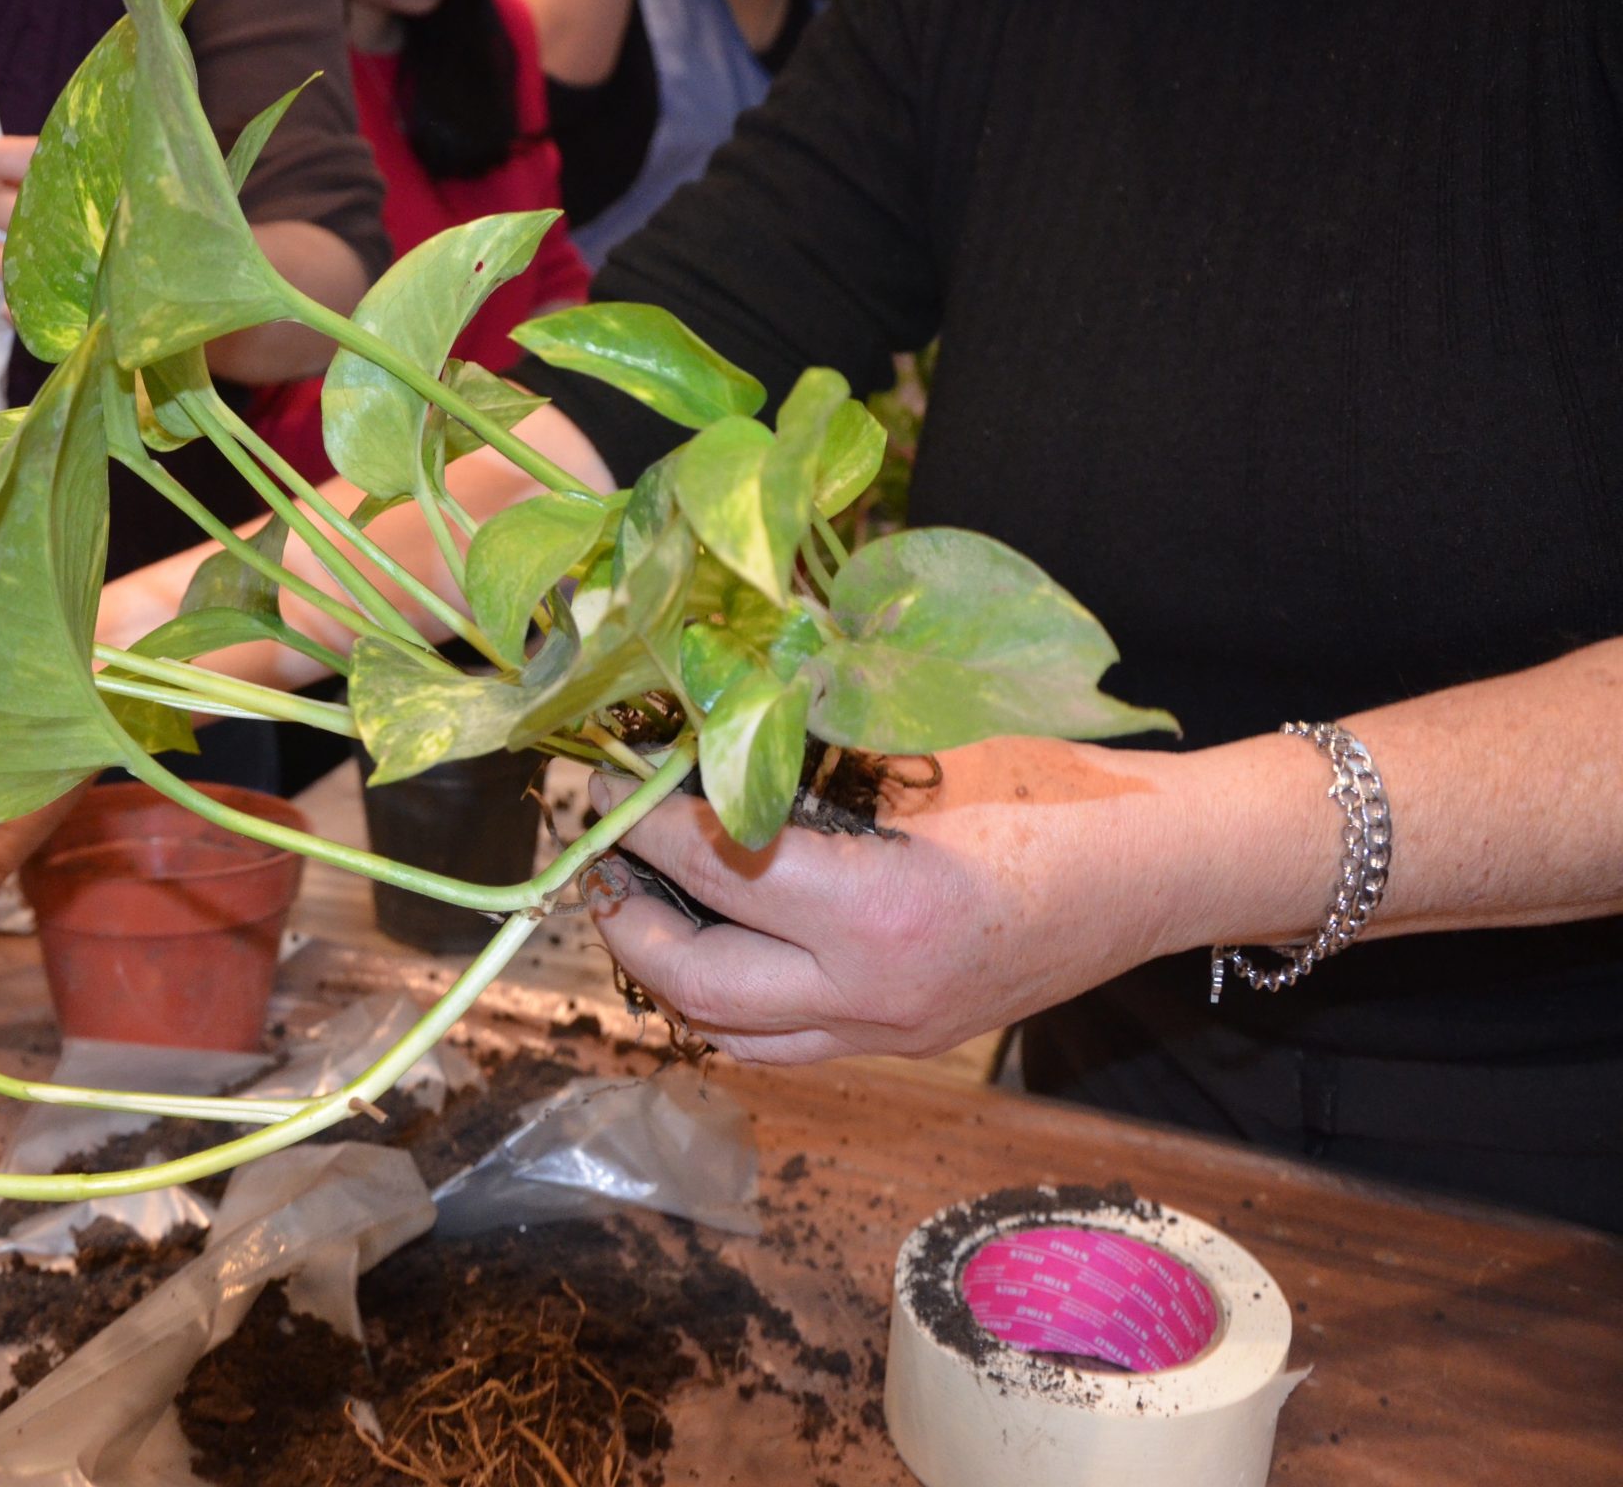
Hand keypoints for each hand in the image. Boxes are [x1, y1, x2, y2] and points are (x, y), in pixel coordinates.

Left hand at [590, 738, 1216, 1063]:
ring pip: (729, 1033)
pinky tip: (714, 943)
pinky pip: (781, 1046)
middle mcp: (872, 992)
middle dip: (628, 917)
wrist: (1163, 870)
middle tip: (598, 857)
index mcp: (880, 907)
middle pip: (696, 981)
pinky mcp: (903, 1045)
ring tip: (639, 902)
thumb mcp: (932, 750)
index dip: (644, 822)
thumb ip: (821, 748)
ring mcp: (888, 1034)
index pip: (716, 867)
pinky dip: (727, 1005)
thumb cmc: (1059, 791)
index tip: (605, 782)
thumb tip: (709, 716)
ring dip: (668, 974)